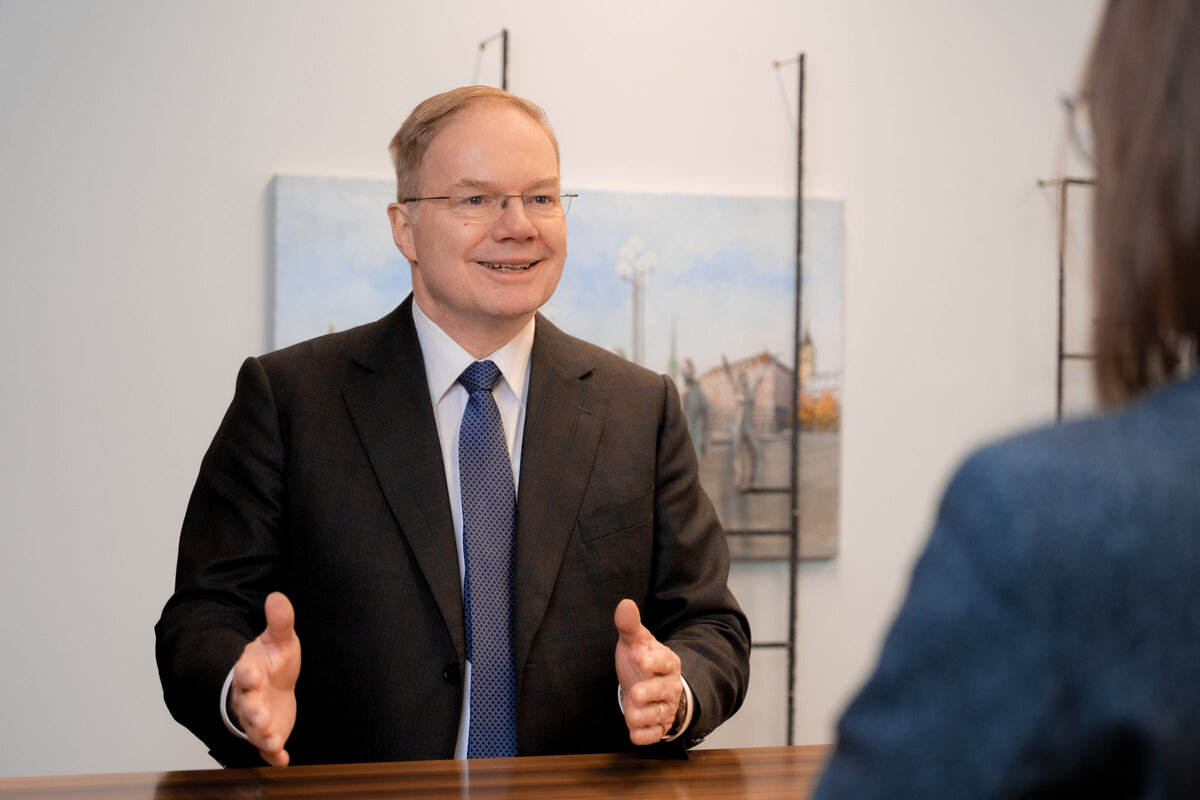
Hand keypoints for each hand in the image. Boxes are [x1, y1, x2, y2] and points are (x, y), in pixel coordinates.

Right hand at [230, 591, 300, 766]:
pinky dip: (273, 755)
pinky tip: (282, 761)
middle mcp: (249, 697)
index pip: (244, 672)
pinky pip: (268, 747)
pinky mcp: (270, 732)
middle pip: (247, 706)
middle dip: (253, 713)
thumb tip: (278, 596)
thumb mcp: (280, 638)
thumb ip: (280, 621)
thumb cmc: (273, 660)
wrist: (274, 682)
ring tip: (273, 742)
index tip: (251, 675)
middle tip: (260, 718)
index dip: (247, 674)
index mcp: (250, 670)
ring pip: (255, 729)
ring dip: (263, 736)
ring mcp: (258, 716)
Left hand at [614, 598, 682, 745]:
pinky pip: (655, 732)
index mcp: (667, 661)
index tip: (644, 660)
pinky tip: (634, 735)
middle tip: (636, 693)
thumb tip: (625, 603)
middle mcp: (669, 685)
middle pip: (663, 689)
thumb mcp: (636, 641)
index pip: (665, 661)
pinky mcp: (658, 725)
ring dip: (645, 716)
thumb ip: (630, 625)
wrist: (650, 683)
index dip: (656, 661)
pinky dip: (646, 736)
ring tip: (631, 716)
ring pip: (659, 713)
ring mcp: (664, 706)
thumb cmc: (642, 660)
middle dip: (650, 692)